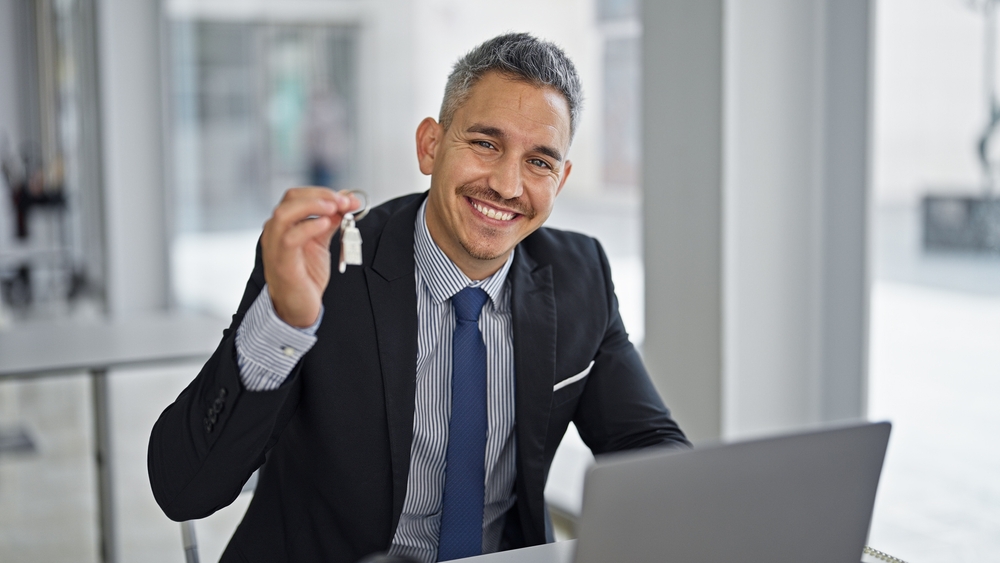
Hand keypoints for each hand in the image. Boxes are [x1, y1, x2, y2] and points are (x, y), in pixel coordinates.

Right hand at [261, 187, 359, 327]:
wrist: (297, 308)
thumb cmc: (305, 275)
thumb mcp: (320, 242)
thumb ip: (330, 222)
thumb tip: (347, 202)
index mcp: (283, 224)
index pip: (297, 195)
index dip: (324, 192)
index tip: (348, 199)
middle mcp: (275, 231)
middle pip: (290, 198)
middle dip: (321, 195)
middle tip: (344, 202)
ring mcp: (275, 246)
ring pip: (284, 214)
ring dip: (312, 205)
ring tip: (334, 207)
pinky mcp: (282, 263)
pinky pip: (290, 239)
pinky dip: (308, 227)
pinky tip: (325, 224)